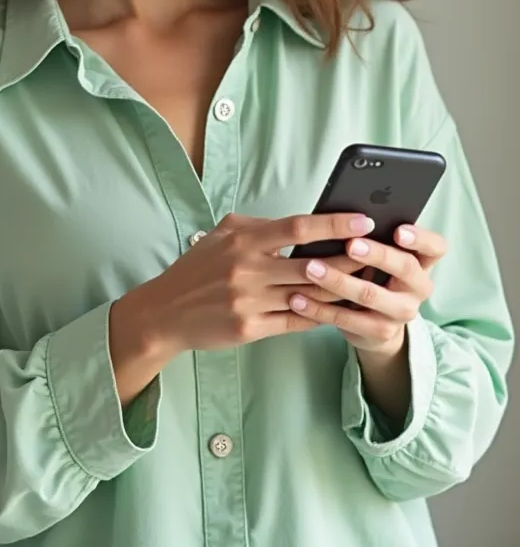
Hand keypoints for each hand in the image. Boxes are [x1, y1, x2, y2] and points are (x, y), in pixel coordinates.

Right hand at [118, 211, 373, 358]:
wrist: (165, 312)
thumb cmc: (198, 269)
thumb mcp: (222, 235)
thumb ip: (258, 228)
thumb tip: (299, 224)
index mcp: (243, 240)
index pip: (297, 227)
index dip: (333, 223)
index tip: (363, 219)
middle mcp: (248, 269)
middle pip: (312, 264)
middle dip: (351, 258)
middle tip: (381, 252)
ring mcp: (249, 301)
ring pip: (309, 295)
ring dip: (341, 289)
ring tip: (369, 282)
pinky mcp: (250, 328)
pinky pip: (296, 321)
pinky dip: (320, 315)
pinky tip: (340, 309)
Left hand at [288, 224, 446, 354]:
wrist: (375, 324)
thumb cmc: (374, 274)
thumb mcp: (381, 257)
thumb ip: (372, 236)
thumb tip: (343, 212)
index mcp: (422, 262)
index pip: (436, 247)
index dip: (420, 238)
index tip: (398, 230)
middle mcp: (418, 287)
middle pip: (405, 267)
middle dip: (376, 254)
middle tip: (349, 244)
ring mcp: (401, 313)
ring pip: (371, 295)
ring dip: (338, 280)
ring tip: (310, 267)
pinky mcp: (379, 332)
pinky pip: (346, 320)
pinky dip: (318, 309)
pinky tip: (296, 299)